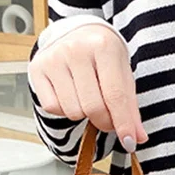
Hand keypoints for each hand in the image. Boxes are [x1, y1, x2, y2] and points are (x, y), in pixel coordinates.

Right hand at [28, 24, 147, 152]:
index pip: (115, 95)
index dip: (123, 124)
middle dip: (105, 122)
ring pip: (73, 111)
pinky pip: (53, 107)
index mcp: (103, 46)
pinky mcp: (37, 69)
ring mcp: (54, 58)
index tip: (129, 142)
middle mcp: (76, 49)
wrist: (77, 33)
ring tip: (87, 98)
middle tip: (108, 119)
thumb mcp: (123, 74)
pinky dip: (65, 109)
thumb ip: (130, 107)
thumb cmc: (102, 55)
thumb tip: (137, 137)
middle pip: (93, 107)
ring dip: (84, 114)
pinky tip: (71, 94)